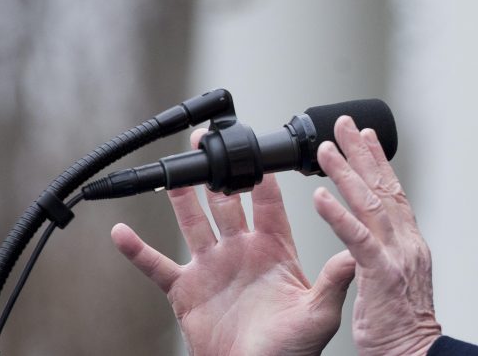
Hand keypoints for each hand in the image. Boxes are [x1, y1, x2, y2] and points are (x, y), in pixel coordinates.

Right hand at [111, 129, 355, 355]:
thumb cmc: (292, 350)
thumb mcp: (320, 311)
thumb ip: (335, 278)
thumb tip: (356, 249)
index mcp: (275, 250)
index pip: (270, 204)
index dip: (264, 177)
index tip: (259, 150)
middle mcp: (242, 252)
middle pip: (227, 202)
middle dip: (219, 172)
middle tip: (208, 142)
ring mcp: (212, 267)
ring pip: (193, 222)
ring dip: (182, 196)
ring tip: (172, 170)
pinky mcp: (186, 289)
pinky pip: (156, 265)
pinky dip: (137, 250)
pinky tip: (121, 232)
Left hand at [313, 116, 442, 355]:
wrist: (415, 352)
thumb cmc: (401, 327)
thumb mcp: (395, 282)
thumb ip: (387, 254)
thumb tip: (377, 239)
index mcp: (408, 243)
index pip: (392, 193)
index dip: (379, 163)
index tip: (365, 138)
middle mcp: (406, 242)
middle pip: (383, 187)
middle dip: (362, 153)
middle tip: (344, 125)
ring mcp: (395, 255)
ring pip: (369, 204)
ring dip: (345, 174)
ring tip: (324, 150)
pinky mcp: (380, 273)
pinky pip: (356, 238)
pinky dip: (338, 215)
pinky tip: (320, 197)